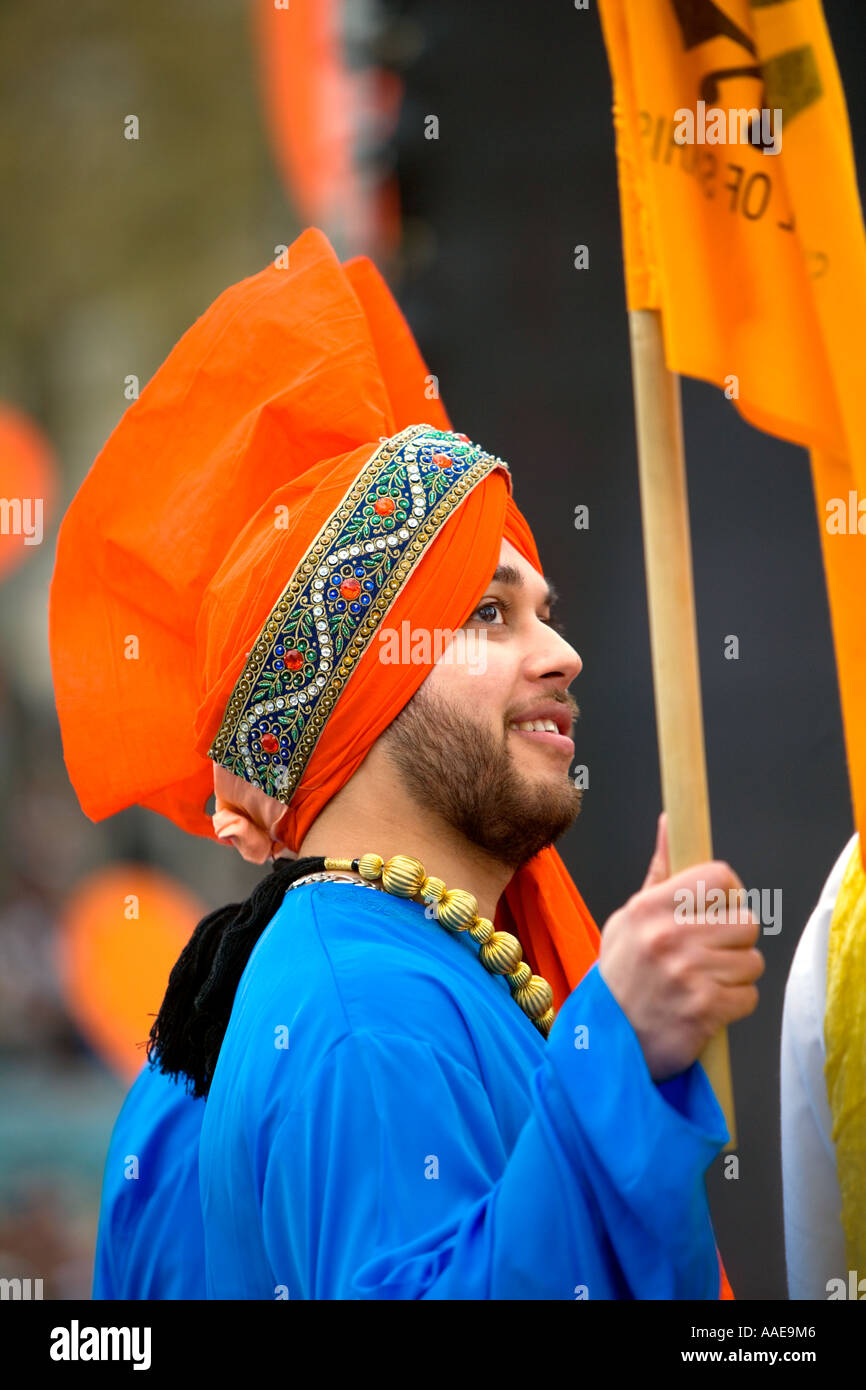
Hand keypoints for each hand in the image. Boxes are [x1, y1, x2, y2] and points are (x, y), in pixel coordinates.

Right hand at [598, 813, 763, 1080]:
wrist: (605, 1044)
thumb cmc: (622, 977)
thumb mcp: (629, 920)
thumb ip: (660, 873)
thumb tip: (670, 822)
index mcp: (651, 907)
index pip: (721, 877)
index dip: (728, 895)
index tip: (718, 911)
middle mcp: (668, 935)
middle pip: (747, 920)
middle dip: (735, 941)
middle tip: (711, 955)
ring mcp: (686, 973)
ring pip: (752, 961)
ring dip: (735, 976)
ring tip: (705, 983)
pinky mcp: (703, 1010)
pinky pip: (749, 997)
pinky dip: (734, 1005)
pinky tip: (707, 1007)